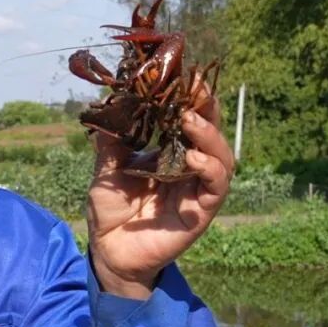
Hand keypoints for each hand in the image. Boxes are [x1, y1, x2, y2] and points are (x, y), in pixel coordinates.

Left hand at [86, 85, 233, 298]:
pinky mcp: (201, 212)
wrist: (109, 250)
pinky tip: (190, 157)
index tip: (185, 75)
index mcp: (169, 153)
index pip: (188, 120)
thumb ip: (111, 143)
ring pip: (222, 156)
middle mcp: (189, 168)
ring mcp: (197, 189)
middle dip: (207, 109)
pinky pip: (215, 186)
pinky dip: (207, 168)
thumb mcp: (105, 170)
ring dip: (209, 135)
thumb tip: (108, 106)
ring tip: (190, 121)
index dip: (191, 98)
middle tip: (196, 89)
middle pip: (211, 133)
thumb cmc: (111, 209)